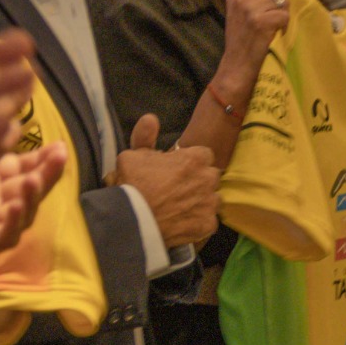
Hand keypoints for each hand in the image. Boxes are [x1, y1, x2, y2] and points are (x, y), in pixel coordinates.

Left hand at [0, 145, 66, 266]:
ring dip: (32, 196)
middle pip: (32, 187)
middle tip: (60, 156)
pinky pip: (2, 238)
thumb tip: (2, 89)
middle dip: (48, 172)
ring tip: (33, 182)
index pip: (26, 164)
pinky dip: (10, 223)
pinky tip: (12, 208)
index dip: (45, 156)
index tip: (60, 143)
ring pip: (23, 212)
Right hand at [114, 113, 219, 246]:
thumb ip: (145, 136)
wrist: (132, 221)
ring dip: (201, 201)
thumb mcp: (133, 154)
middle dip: (199, 180)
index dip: (191, 162)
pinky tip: (183, 222)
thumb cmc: (132, 184)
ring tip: (182, 207)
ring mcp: (210, 203)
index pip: (204, 155)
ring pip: (212, 199)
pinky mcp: (208, 225)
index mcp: (195, 159)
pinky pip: (208, 221)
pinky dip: (198, 222)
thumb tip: (150, 119)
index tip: (180, 169)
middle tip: (179, 189)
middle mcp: (208, 179)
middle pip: (210, 176)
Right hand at [221, 0, 290, 76]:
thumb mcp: (239, 14)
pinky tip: (277, 33)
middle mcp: (242, 0)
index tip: (269, 7)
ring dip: (283, 15)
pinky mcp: (262, 21)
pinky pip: (284, 16)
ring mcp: (251, 10)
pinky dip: (285, 26)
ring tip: (275, 27)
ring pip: (282, 2)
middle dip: (279, 4)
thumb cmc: (241, 41)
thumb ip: (251, 0)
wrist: (237, 64)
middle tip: (274, 19)